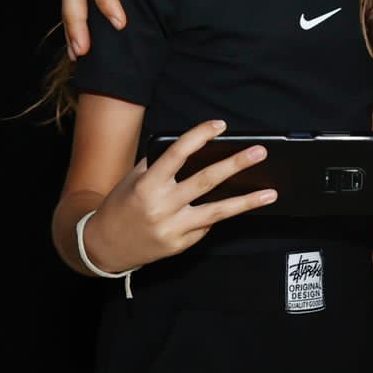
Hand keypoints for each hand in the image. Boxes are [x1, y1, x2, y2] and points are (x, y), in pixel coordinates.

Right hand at [83, 120, 273, 272]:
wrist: (101, 247)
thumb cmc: (121, 205)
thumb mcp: (134, 179)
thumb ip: (161, 164)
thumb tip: (197, 148)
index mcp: (147, 184)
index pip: (177, 154)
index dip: (199, 136)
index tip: (221, 125)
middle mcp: (160, 206)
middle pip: (205, 181)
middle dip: (235, 165)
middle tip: (260, 152)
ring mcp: (171, 228)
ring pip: (216, 212)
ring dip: (246, 202)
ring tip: (270, 193)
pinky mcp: (179, 245)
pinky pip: (205, 227)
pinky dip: (216, 216)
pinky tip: (229, 208)